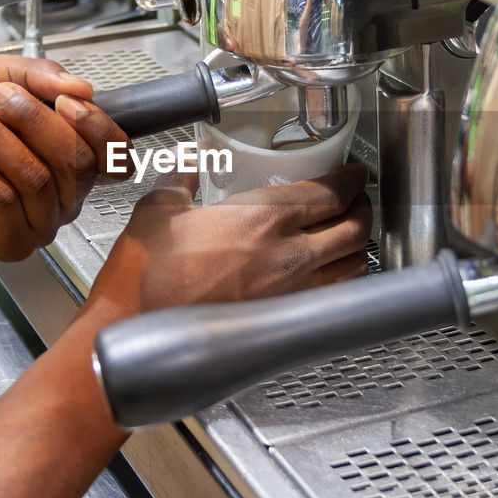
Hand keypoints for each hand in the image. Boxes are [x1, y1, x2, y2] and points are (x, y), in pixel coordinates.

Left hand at [0, 55, 127, 260]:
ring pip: (34, 178)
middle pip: (74, 160)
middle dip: (33, 120)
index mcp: (71, 162)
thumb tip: (83, 89)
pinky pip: (1, 200)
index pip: (113, 153)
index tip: (62, 99)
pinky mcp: (6, 242)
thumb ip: (39, 75)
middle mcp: (64, 198)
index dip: (95, 125)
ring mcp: (38, 225)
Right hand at [87, 162, 372, 319]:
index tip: (353, 173)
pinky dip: (342, 282)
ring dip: (358, 248)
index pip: (331, 193)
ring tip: (350, 237)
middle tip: (358, 201)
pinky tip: (329, 276)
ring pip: (352, 268)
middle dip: (363, 211)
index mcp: (264, 219)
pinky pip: (332, 298)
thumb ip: (179, 180)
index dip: (350, 180)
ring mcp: (291, 295)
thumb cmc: (145, 278)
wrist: (133, 331)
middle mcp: (289, 257)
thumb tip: (186, 165)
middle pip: (355, 230)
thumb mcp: (159, 210)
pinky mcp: (283, 324)